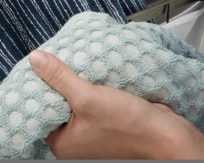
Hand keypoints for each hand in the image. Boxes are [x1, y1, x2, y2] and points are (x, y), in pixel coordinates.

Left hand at [28, 50, 203, 159]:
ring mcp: (93, 135)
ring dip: (78, 85)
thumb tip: (36, 60)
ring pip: (77, 103)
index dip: (40, 88)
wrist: (167, 136)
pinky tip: (94, 74)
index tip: (39, 66)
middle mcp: (77, 143)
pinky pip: (94, 104)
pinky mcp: (109, 125)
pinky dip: (93, 90)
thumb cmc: (129, 127)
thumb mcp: (88, 97)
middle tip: (58, 59)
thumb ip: (60, 78)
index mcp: (64, 145)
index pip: (41, 111)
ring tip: (74, 63)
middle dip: (61, 84)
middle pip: (59, 106)